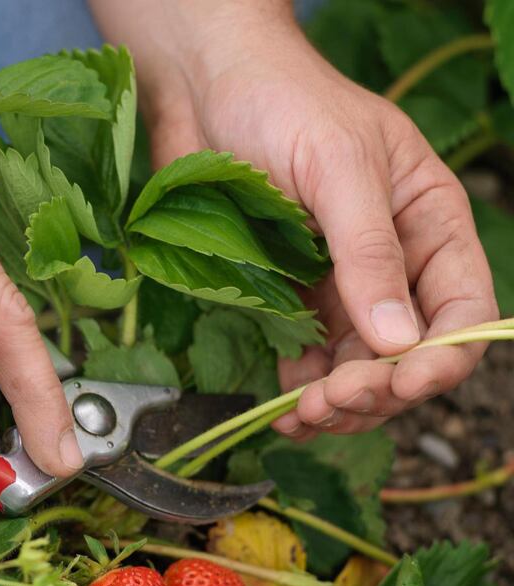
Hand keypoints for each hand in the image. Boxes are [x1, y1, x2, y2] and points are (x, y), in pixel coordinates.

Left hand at [91, 0, 497, 438]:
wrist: (205, 90)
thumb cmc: (282, 102)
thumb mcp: (338, 166)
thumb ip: (369, 251)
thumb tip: (400, 341)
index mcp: (428, 222)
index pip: (461, 309)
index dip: (441, 359)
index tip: (403, 386)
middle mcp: (391, 261)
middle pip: (406, 352)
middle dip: (376, 388)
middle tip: (330, 402)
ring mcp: (340, 283)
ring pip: (358, 366)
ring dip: (337, 400)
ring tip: (300, 414)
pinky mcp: (292, 296)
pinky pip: (309, 358)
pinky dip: (301, 387)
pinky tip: (284, 402)